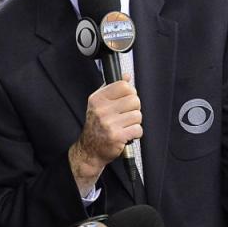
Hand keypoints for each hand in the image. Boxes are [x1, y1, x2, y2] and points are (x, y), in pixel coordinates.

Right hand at [69, 78, 141, 193]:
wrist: (89, 150)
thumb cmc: (96, 126)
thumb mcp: (99, 105)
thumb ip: (112, 89)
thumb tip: (126, 76)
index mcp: (97, 99)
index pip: (124, 86)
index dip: (129, 93)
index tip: (125, 101)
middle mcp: (101, 110)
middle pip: (134, 100)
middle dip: (134, 109)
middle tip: (124, 116)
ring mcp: (109, 123)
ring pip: (138, 115)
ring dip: (134, 122)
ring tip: (124, 126)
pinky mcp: (117, 136)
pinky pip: (138, 129)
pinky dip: (135, 134)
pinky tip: (126, 134)